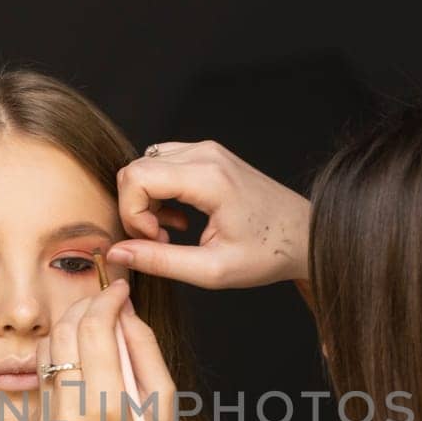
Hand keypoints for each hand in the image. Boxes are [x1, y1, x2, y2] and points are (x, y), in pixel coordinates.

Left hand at [27, 278, 178, 420]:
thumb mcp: (164, 405)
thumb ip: (145, 351)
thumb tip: (127, 312)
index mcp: (110, 403)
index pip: (96, 326)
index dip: (107, 299)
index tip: (120, 291)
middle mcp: (72, 408)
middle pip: (65, 329)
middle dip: (86, 306)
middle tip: (105, 304)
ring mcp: (48, 418)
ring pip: (48, 349)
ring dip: (68, 329)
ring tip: (93, 331)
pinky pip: (42, 377)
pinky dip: (61, 360)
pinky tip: (82, 366)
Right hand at [108, 140, 310, 289]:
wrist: (304, 235)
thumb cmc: (267, 253)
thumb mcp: (212, 270)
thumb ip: (160, 261)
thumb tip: (117, 253)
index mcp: (208, 177)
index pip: (136, 177)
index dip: (132, 213)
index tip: (154, 241)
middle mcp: (205, 154)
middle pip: (135, 169)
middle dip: (135, 209)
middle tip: (159, 241)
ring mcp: (206, 150)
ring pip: (145, 166)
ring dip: (146, 203)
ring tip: (170, 233)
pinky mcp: (207, 155)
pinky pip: (162, 166)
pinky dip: (159, 194)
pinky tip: (178, 220)